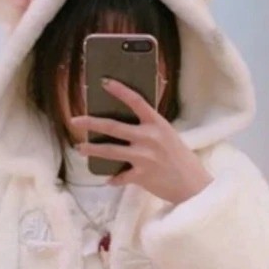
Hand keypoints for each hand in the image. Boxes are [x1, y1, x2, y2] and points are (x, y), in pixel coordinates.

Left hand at [69, 78, 213, 204]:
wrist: (193, 185)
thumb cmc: (181, 159)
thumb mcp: (169, 136)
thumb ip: (150, 128)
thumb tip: (129, 121)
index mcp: (157, 124)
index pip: (136, 101)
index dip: (119, 90)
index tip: (104, 82)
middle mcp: (149, 138)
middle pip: (113, 127)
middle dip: (91, 123)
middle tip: (75, 120)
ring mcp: (143, 157)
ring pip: (110, 151)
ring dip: (92, 149)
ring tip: (79, 148)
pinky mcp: (141, 176)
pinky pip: (120, 176)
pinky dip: (114, 178)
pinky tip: (109, 179)